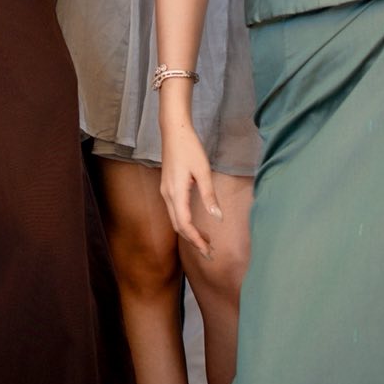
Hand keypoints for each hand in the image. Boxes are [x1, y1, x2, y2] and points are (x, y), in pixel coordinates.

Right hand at [157, 110, 222, 260]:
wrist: (174, 131)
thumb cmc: (190, 148)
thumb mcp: (203, 172)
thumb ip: (209, 196)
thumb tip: (217, 217)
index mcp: (176, 193)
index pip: (185, 225)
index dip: (196, 240)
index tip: (208, 252)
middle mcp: (167, 195)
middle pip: (178, 226)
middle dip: (192, 241)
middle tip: (209, 253)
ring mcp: (165, 191)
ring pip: (175, 219)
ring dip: (189, 232)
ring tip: (206, 241)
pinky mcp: (167, 188)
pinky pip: (174, 211)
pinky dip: (185, 222)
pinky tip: (196, 224)